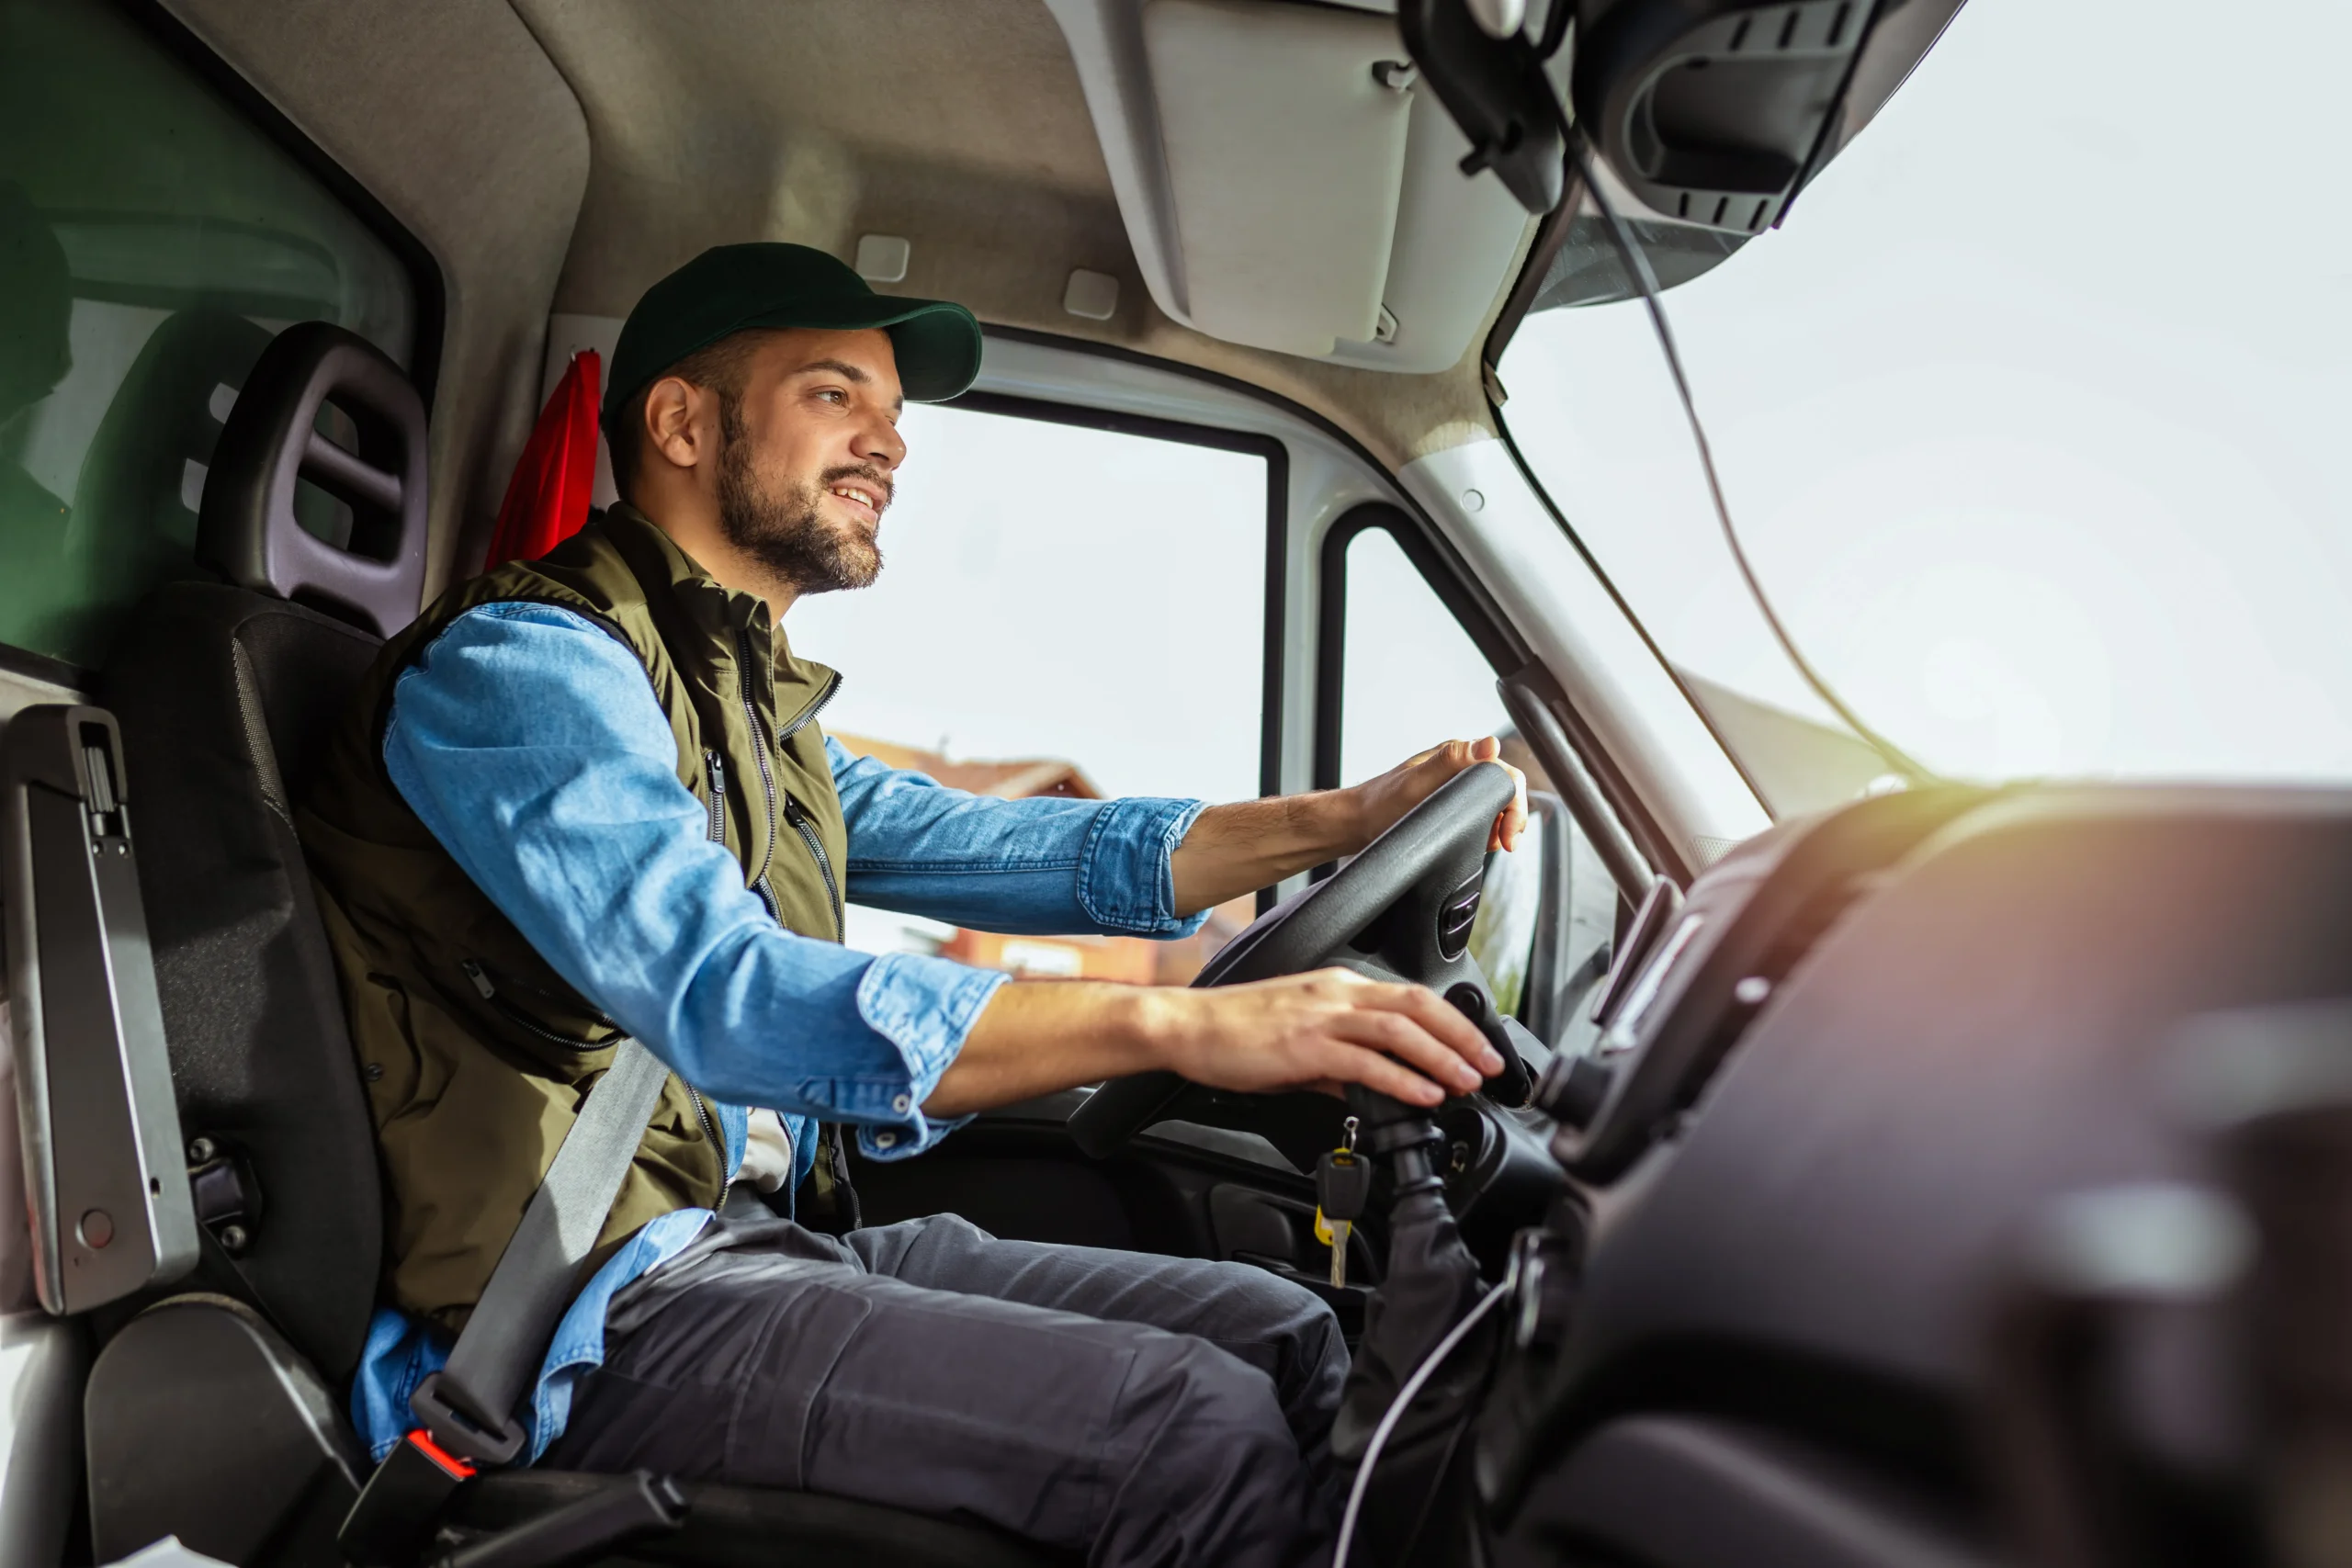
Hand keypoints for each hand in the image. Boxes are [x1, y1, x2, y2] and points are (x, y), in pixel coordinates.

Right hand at [1146, 968, 1504, 1108]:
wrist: (1187, 1027)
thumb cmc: (1234, 1032)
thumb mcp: (1297, 1042)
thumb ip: (1336, 1062)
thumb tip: (1365, 1087)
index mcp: (1339, 987)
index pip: (1412, 996)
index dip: (1454, 1022)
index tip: (1478, 1048)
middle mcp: (1337, 994)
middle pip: (1419, 1005)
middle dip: (1462, 1036)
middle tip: (1491, 1066)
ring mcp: (1322, 1017)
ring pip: (1400, 1029)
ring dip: (1442, 1056)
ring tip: (1468, 1082)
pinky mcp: (1305, 1045)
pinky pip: (1365, 1061)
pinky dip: (1402, 1078)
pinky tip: (1422, 1095)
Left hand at [1346, 737, 1527, 855]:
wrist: (1355, 824)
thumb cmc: (1381, 804)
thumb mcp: (1417, 782)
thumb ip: (1453, 760)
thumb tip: (1490, 744)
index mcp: (1457, 756)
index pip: (1504, 774)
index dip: (1514, 805)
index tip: (1507, 835)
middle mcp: (1459, 768)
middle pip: (1504, 789)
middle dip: (1511, 819)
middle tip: (1503, 845)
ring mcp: (1455, 787)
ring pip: (1495, 804)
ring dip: (1499, 826)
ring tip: (1489, 845)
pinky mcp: (1450, 805)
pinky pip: (1480, 815)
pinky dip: (1486, 830)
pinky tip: (1477, 843)